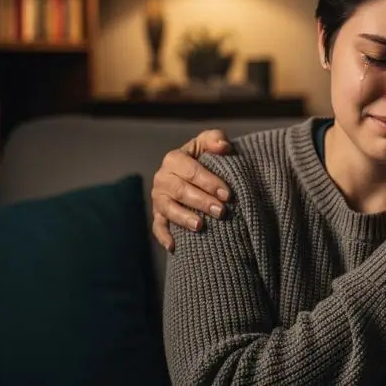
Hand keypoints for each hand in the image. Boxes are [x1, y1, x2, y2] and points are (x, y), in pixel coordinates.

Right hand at [151, 129, 232, 251]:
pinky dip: (164, 236)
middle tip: (222, 211)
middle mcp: (162, 178)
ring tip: (200, 226)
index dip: (210, 182)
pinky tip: (174, 246)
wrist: (198, 174)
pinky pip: (158, 226)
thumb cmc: (206, 157)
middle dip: (202, 202)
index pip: (192, 171)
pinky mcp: (158, 214)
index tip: (228, 194)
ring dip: (184, 218)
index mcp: (173, 159)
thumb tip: (223, 146)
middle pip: (181, 191)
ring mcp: (158, 198)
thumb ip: (215, 138)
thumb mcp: (209, 143)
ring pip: (168, 209)